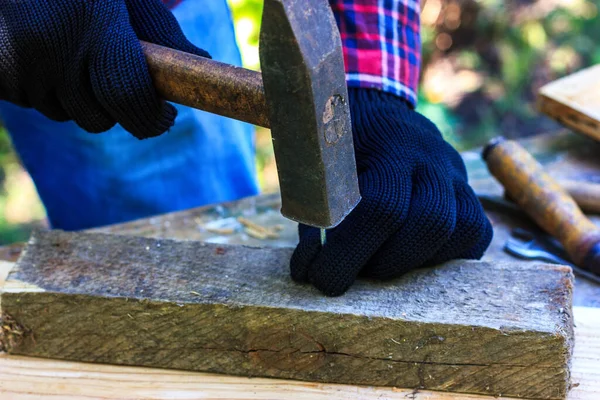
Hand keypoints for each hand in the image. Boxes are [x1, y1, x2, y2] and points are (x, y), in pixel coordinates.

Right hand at [0, 0, 209, 138]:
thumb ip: (159, 29)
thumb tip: (202, 61)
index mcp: (92, 19)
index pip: (127, 94)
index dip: (151, 116)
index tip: (166, 117)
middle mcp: (51, 44)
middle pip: (97, 117)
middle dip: (118, 111)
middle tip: (122, 87)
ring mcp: (16, 62)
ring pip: (65, 114)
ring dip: (78, 100)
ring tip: (75, 58)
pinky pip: (32, 104)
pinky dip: (46, 91)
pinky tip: (44, 56)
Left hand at [291, 88, 492, 295]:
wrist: (376, 115)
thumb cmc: (340, 150)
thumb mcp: (321, 171)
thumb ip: (319, 217)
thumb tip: (312, 271)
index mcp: (386, 146)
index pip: (382, 207)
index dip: (351, 253)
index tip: (324, 280)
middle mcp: (430, 157)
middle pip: (431, 222)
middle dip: (388, 263)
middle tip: (357, 273)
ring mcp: (455, 174)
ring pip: (460, 231)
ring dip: (418, 263)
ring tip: (383, 264)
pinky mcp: (469, 192)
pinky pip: (476, 234)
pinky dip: (447, 257)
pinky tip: (413, 257)